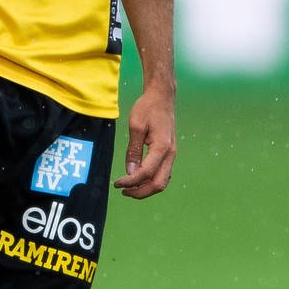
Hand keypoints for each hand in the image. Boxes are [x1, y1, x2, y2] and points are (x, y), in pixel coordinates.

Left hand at [113, 85, 175, 199]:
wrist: (162, 97)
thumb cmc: (148, 108)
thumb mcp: (136, 126)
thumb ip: (133, 150)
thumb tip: (129, 171)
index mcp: (162, 148)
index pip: (146, 173)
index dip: (130, 182)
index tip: (117, 183)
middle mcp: (170, 154)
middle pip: (158, 184)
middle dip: (140, 192)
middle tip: (123, 191)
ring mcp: (171, 154)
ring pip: (162, 181)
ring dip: (146, 188)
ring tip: (129, 187)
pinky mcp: (169, 153)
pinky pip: (162, 173)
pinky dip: (151, 180)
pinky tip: (138, 178)